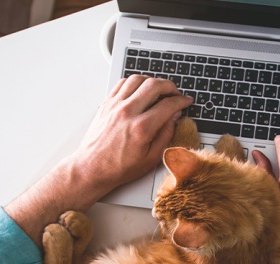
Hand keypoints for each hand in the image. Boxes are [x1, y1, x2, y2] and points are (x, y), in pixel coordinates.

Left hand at [5, 75, 191, 243]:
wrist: (93, 168)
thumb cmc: (120, 167)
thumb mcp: (152, 158)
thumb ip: (166, 135)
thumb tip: (175, 117)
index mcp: (142, 128)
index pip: (168, 104)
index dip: (182, 101)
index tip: (186, 101)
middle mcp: (128, 112)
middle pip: (155, 85)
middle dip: (170, 86)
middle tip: (175, 93)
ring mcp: (115, 106)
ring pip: (138, 79)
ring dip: (152, 81)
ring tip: (159, 90)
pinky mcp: (107, 104)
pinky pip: (122, 82)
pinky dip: (135, 82)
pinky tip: (140, 90)